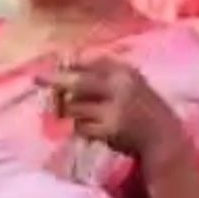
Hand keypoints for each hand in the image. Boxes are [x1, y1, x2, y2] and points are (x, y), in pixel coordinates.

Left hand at [39, 55, 181, 157]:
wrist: (163, 136)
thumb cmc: (142, 107)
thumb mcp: (129, 81)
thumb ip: (102, 72)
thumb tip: (64, 63)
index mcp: (124, 70)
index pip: (88, 62)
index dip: (67, 65)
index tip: (53, 66)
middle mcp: (119, 86)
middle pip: (77, 82)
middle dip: (55, 81)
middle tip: (35, 78)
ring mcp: (113, 109)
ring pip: (75, 106)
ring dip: (71, 111)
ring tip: (84, 114)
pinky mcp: (108, 129)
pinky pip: (80, 126)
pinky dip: (81, 127)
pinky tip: (94, 128)